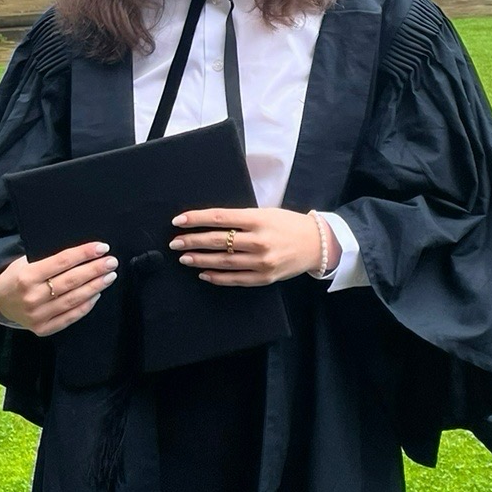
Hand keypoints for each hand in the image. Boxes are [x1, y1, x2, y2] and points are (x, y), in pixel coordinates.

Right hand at [0, 240, 118, 335]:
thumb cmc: (16, 275)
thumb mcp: (25, 261)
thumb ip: (49, 259)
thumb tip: (83, 253)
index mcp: (27, 276)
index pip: (62, 261)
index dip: (84, 253)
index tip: (102, 248)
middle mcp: (33, 297)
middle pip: (71, 281)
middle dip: (95, 270)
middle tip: (112, 262)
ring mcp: (38, 315)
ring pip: (73, 299)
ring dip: (95, 287)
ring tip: (109, 276)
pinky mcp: (43, 329)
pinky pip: (70, 317)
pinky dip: (86, 306)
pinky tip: (96, 295)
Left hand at [169, 207, 324, 286]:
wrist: (316, 244)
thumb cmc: (287, 224)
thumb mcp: (265, 213)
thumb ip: (241, 219)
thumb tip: (209, 223)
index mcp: (258, 219)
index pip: (219, 217)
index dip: (196, 219)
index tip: (178, 220)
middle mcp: (259, 240)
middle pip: (218, 241)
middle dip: (192, 241)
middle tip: (175, 242)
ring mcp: (262, 261)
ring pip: (223, 262)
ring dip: (200, 259)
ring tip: (184, 257)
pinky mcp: (264, 277)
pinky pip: (235, 279)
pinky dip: (217, 277)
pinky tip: (203, 273)